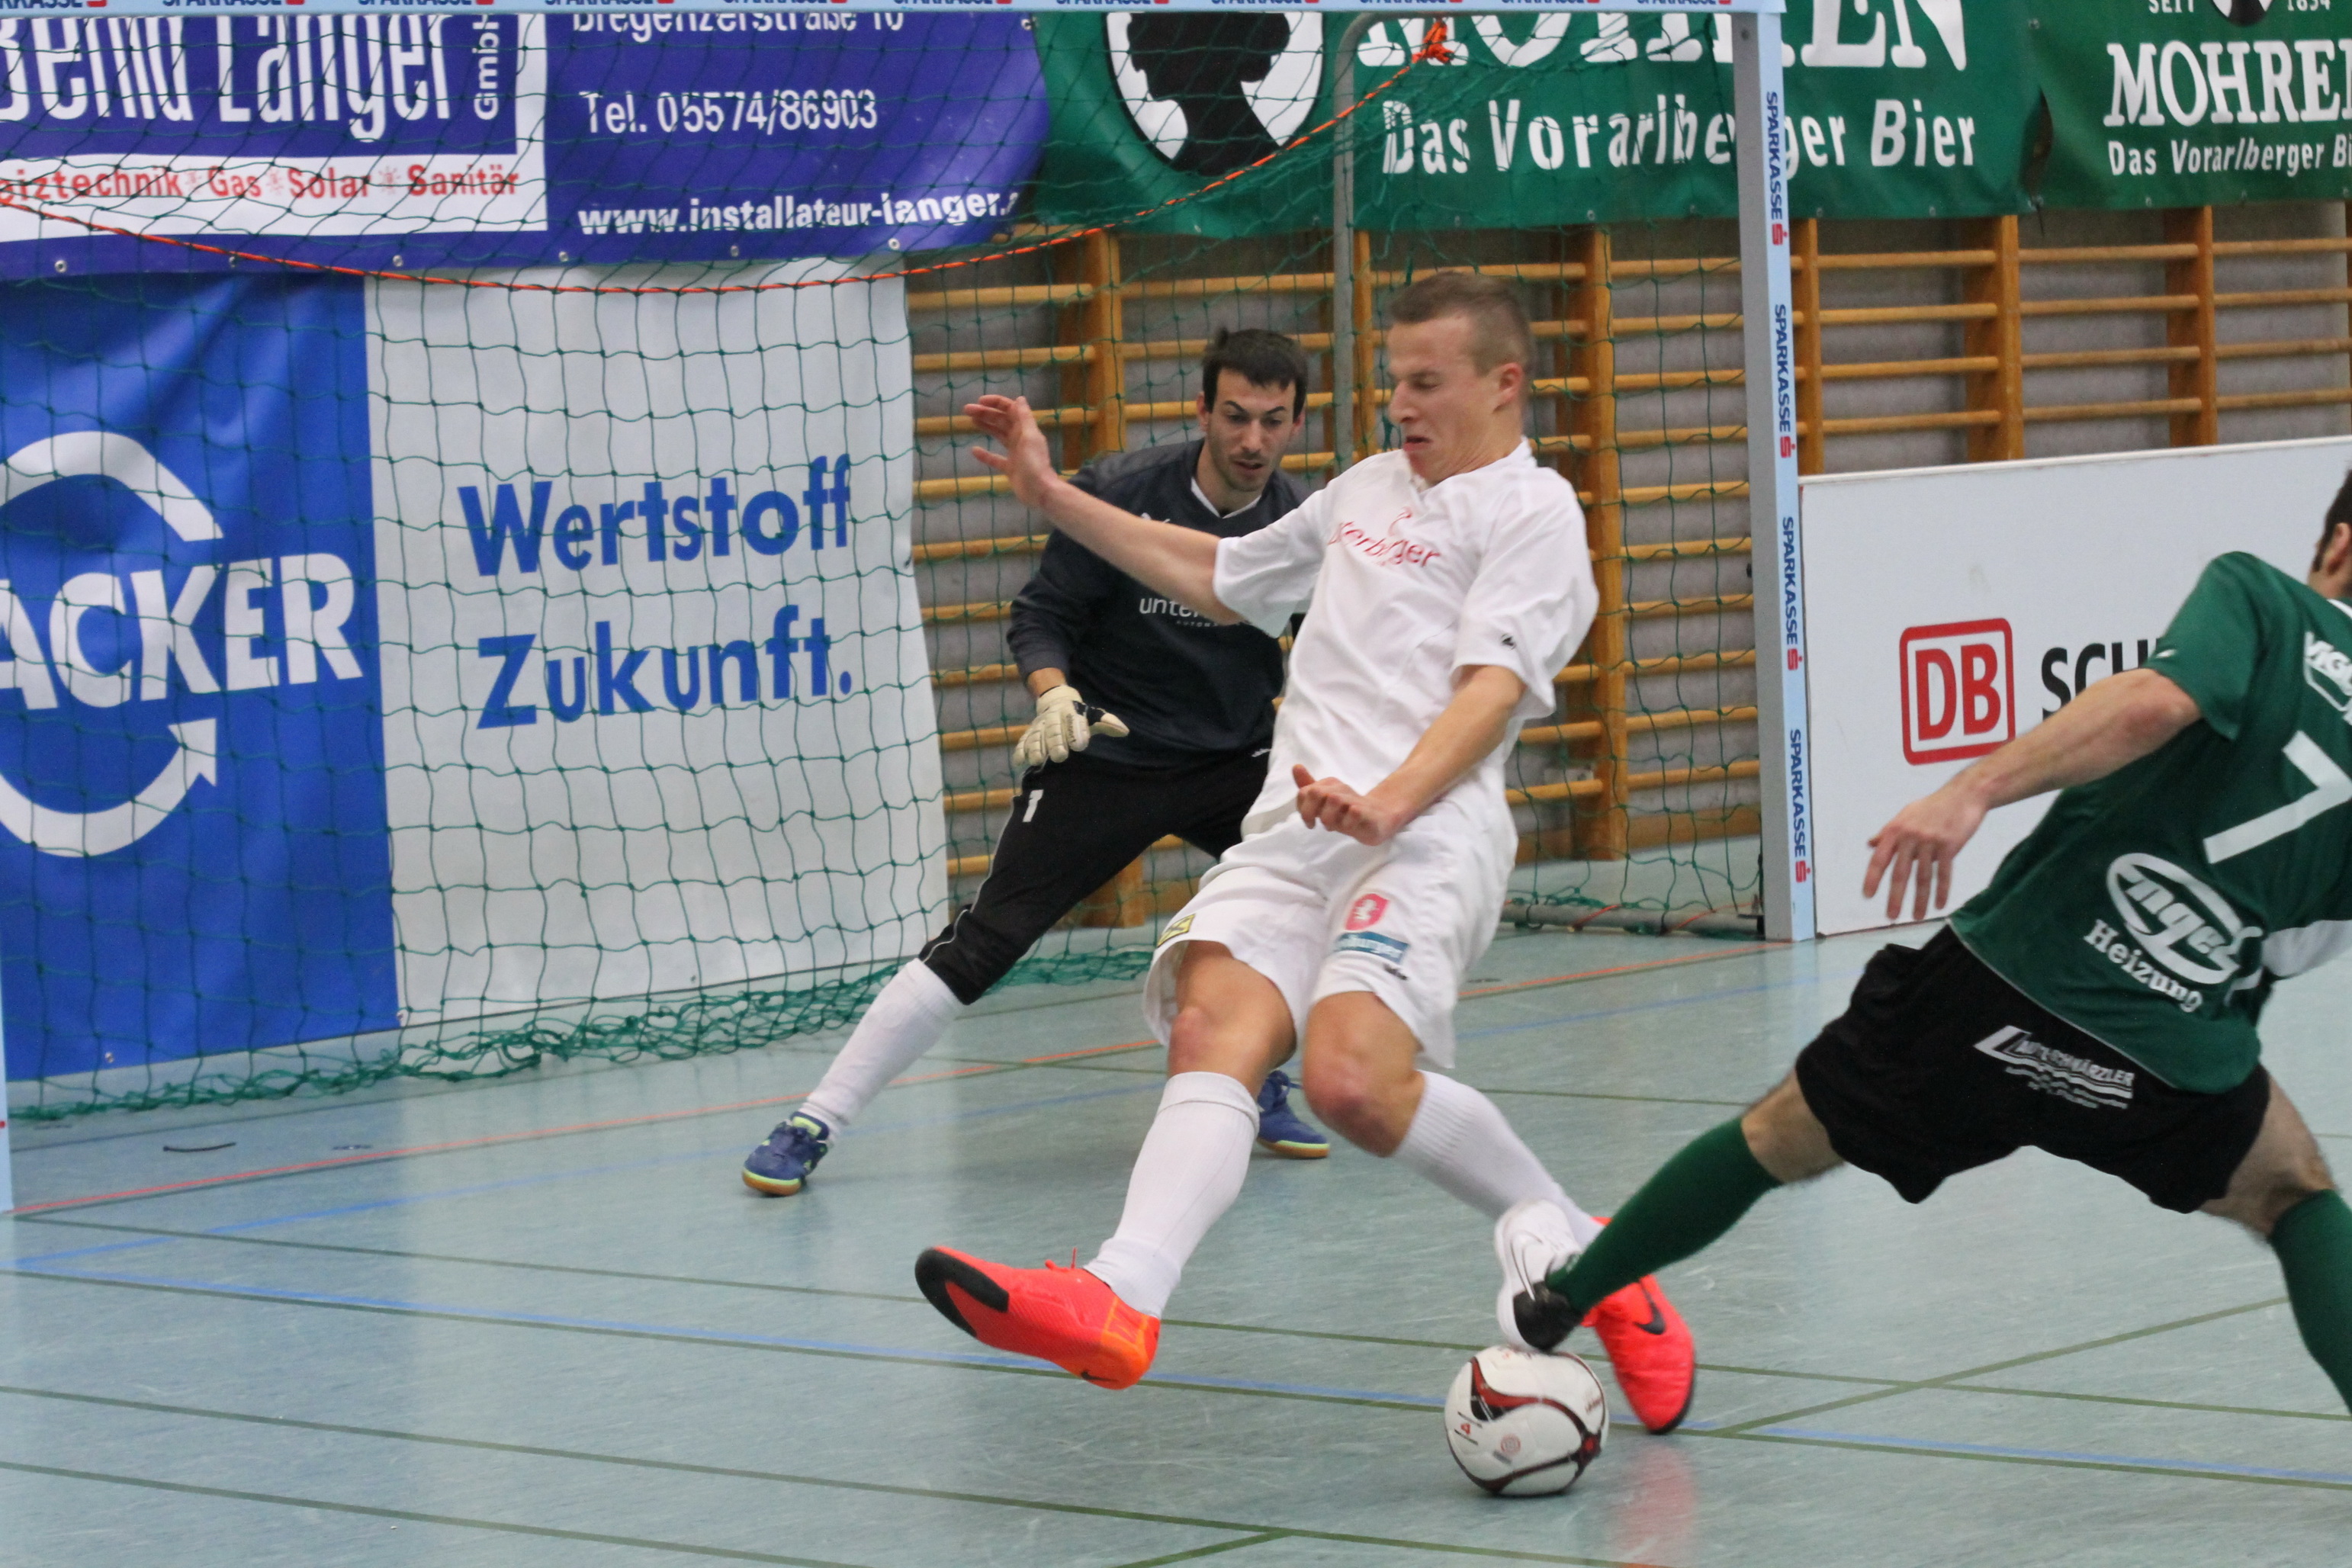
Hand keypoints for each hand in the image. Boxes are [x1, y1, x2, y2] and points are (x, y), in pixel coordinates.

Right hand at [965, 395, 1058, 508]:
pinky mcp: (1010, 468)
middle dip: (985, 413)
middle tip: (966, 410)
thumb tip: (1020, 398)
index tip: (979, 401)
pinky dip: (985, 454)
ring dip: (985, 427)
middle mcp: (1020, 438)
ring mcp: (1015, 453)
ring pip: (998, 435)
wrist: (1039, 491)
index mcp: (1025, 429)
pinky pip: (995, 458)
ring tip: (971, 420)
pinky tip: (974, 450)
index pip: (1010, 410)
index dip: (995, 403)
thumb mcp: (1030, 437)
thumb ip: (1024, 417)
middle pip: (1001, 421)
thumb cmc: (1034, 463)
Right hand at [1013, 684, 1128, 769]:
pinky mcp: (1029, 733)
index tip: (1081, 744)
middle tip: (1060, 756)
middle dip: (1055, 742)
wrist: (1055, 700)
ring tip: (1038, 760)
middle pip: (1053, 729)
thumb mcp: (1093, 715)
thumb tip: (1124, 731)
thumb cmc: (1078, 715)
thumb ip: (1107, 723)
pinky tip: (1019, 762)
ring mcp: (1039, 725)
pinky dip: (1020, 751)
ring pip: (1036, 736)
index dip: (1077, 731)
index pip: (1074, 720)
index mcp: (1070, 711)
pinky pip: (1023, 741)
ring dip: (1036, 748)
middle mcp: (1053, 718)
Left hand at [1291, 763, 1407, 845]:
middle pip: (1315, 792)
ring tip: (1330, 826)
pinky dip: (1346, 822)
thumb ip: (1308, 787)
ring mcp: (1354, 800)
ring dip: (1327, 817)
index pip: (1304, 792)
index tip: (1309, 821)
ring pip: (1334, 799)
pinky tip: (1346, 827)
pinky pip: (1354, 812)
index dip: (1301, 808)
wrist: (1378, 818)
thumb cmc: (1347, 811)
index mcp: (1329, 785)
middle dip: (1309, 811)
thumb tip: (1296, 766)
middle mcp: (1341, 789)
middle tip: (1313, 825)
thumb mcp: (1325, 802)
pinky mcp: (1367, 812)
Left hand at [1863, 780, 1989, 921]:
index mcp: (1896, 829)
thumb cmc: (1933, 806)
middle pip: (1900, 872)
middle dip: (1895, 897)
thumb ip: (1888, 831)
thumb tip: (1871, 844)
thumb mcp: (1906, 814)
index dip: (1872, 878)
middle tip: (1891, 917)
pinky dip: (1941, 891)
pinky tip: (1939, 905)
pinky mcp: (1950, 845)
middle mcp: (1911, 836)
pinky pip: (1944, 873)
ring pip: (1923, 877)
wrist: (1964, 794)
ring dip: (1920, 900)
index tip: (1867, 895)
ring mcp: (1930, 841)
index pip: (1880, 858)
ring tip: (1916, 916)